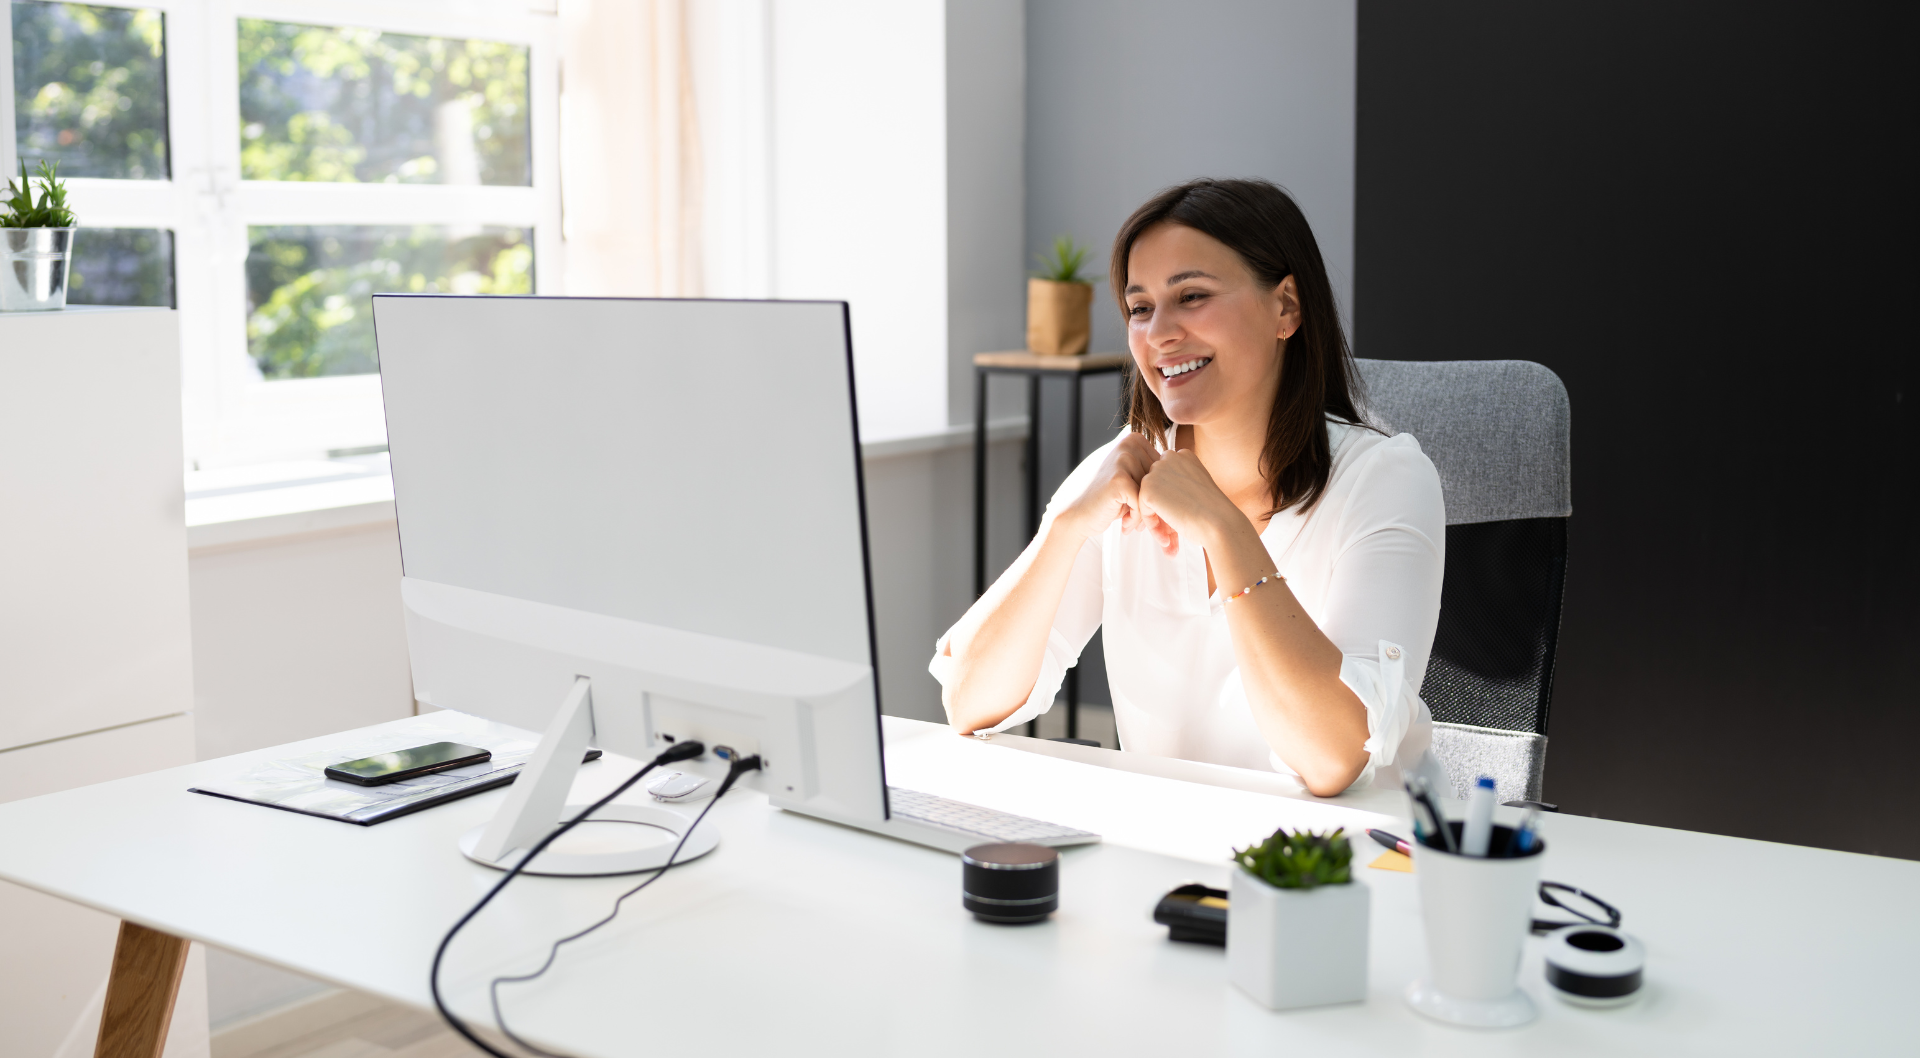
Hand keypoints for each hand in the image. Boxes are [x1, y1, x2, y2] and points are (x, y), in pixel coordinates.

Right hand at [1057, 432, 1176, 544]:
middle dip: (1160, 509)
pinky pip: (1142, 504)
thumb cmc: (1106, 501)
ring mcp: (1123, 459)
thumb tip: (1187, 474)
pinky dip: (1138, 520)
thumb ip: (1152, 474)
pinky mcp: (1119, 479)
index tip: (1161, 517)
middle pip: (1161, 481)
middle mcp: (1130, 444)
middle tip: (1153, 530)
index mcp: (1135, 439)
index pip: (1165, 470)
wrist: (1074, 515)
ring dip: (1149, 517)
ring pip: (1153, 494)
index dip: (1165, 496)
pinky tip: (1126, 527)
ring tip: (1136, 528)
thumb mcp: (1131, 480)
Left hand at [1137, 449, 1241, 555]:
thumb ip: (1178, 487)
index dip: (1171, 503)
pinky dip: (1153, 527)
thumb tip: (1160, 499)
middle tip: (1172, 537)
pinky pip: (1143, 511)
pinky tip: (1167, 539)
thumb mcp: (1196, 491)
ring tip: (1170, 541)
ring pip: (1148, 500)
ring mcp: (1157, 471)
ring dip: (1157, 522)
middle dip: (1162, 513)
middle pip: (1155, 489)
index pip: (1166, 480)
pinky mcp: (1147, 487)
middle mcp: (1170, 458)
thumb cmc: (1214, 513)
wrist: (1220, 522)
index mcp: (1184, 456)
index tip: (1182, 520)